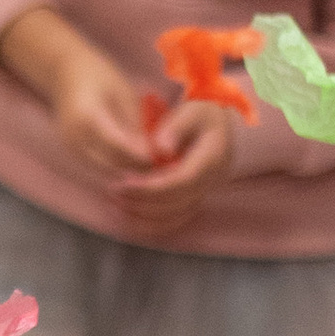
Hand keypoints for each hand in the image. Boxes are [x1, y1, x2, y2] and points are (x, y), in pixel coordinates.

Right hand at [0, 14, 159, 184]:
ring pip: (102, 171)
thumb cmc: (98, 74)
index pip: (117, 148)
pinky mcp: (71, 150)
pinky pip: (96, 166)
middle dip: (135, 170)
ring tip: (150, 166)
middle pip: (109, 166)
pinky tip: (133, 163)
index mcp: (86, 118)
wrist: (64, 70)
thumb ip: (134, 124)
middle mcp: (74, 136)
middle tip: (161, 166)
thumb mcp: (123, 93)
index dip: (141, 157)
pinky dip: (115, 168)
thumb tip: (150, 153)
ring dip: (126, 172)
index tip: (163, 158)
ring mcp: (70, 145)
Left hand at [116, 93, 241, 212]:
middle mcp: (208, 183)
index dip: (151, 187)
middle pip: (175, 204)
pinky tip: (128, 212)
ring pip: (173, 217)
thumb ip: (177, 126)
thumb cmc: (202, 119)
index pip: (180, 182)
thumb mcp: (193, 112)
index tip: (124, 183)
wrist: (220, 134)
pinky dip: (150, 222)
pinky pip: (173, 221)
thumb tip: (161, 149)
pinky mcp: (192, 203)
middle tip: (114, 191)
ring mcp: (201, 195)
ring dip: (143, 215)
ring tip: (116, 202)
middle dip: (142, 202)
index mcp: (211, 160)